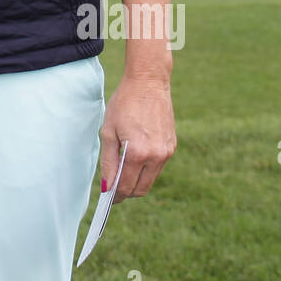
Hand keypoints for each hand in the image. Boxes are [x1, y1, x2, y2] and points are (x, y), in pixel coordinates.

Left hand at [99, 75, 175, 203]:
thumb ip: (108, 161)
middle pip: (140, 189)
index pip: (126, 187)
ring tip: (122, 171)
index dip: (115, 195)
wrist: (149, 83)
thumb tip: (108, 186)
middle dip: (126, 192)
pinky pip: (158, 167)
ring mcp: (167, 152)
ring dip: (136, 181)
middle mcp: (156, 156)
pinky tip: (135, 157)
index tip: (108, 197)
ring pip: (150, 180)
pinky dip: (146, 168)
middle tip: (114, 188)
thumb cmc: (124, 104)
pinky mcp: (172, 146)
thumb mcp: (108, 131)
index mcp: (138, 153)